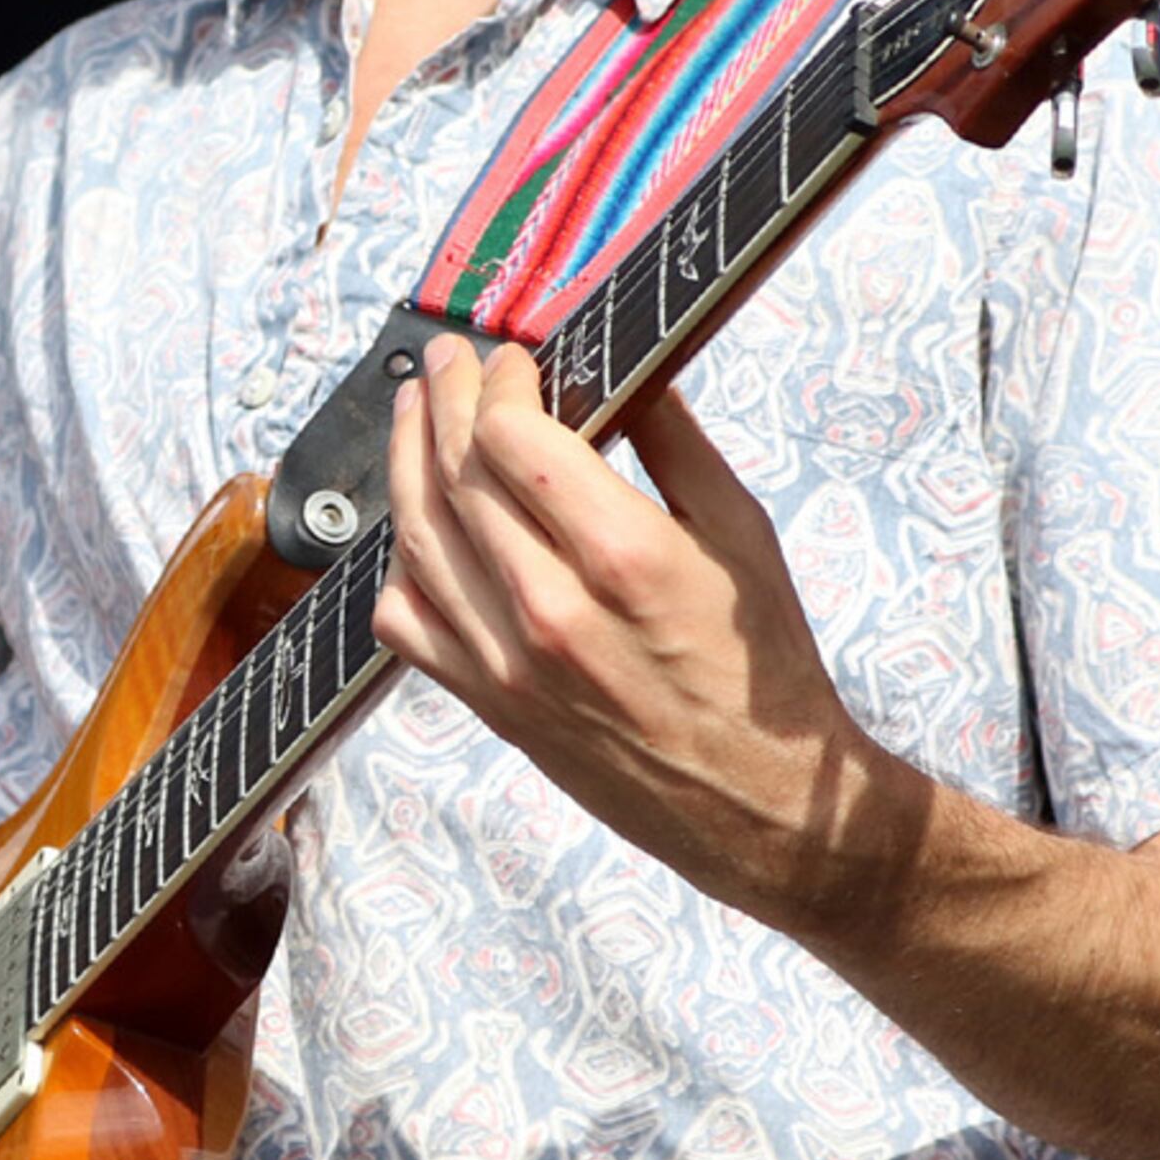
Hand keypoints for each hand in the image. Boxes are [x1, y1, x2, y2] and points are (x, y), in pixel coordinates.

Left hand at [371, 334, 882, 938]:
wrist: (757, 803)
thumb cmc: (760, 671)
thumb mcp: (743, 534)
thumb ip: (675, 442)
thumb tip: (627, 367)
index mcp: (624, 557)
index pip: (512, 439)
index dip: (498, 382)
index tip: (509, 355)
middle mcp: (553, 609)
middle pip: (457, 475)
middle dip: (443, 399)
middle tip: (446, 362)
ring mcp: (509, 663)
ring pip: (418, 538)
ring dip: (406, 463)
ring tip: (413, 418)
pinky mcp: (490, 704)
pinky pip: (407, 621)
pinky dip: (399, 563)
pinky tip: (417, 529)